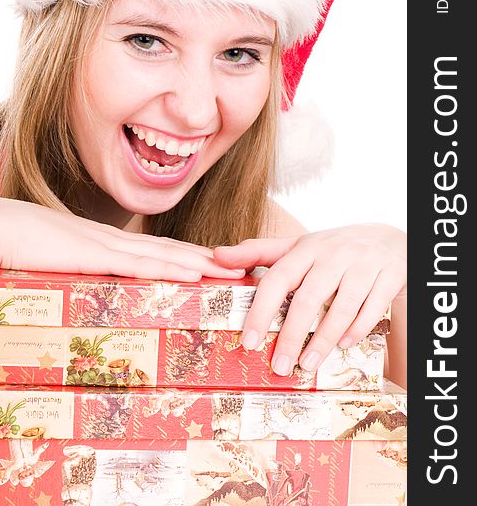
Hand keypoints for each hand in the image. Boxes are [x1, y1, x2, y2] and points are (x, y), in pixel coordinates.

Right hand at [0, 197, 245, 281]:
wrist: (0, 229)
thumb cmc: (23, 246)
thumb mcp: (61, 261)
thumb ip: (80, 271)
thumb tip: (93, 284)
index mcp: (109, 243)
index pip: (157, 251)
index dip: (187, 256)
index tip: (213, 264)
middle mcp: (117, 241)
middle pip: (172, 250)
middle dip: (208, 259)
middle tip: (240, 265)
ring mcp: (111, 246)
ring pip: (167, 255)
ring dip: (203, 262)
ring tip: (233, 270)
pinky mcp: (99, 255)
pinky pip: (143, 263)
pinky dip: (173, 267)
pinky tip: (197, 273)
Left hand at [213, 224, 406, 375]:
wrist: (387, 238)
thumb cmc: (332, 248)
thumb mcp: (297, 245)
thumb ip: (257, 252)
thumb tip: (217, 256)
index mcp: (305, 248)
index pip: (276, 279)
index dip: (261, 311)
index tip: (249, 341)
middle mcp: (332, 255)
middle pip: (307, 299)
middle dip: (291, 336)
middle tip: (279, 367)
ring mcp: (362, 266)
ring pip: (341, 308)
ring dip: (323, 341)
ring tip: (307, 365)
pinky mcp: (387, 277)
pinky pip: (372, 310)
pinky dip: (356, 330)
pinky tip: (344, 347)